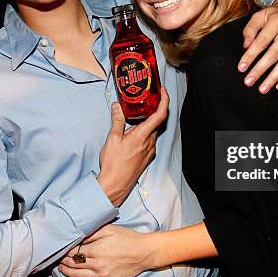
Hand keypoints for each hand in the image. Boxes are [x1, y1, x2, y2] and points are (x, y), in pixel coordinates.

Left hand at [59, 224, 151, 276]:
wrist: (144, 251)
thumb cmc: (127, 237)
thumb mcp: (109, 229)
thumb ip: (92, 233)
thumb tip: (79, 236)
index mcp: (95, 249)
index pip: (74, 252)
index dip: (65, 251)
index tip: (60, 249)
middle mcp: (97, 264)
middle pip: (74, 264)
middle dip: (64, 262)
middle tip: (57, 259)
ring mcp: (102, 275)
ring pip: (79, 276)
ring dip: (68, 273)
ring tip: (61, 270)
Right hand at [97, 87, 168, 206]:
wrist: (115, 185)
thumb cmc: (113, 164)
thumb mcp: (113, 139)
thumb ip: (117, 120)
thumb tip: (117, 106)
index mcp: (142, 135)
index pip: (160, 114)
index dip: (164, 101)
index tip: (162, 91)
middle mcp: (150, 143)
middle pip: (157, 122)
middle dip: (153, 110)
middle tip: (146, 100)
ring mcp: (150, 151)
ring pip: (152, 132)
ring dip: (146, 123)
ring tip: (135, 117)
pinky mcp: (147, 158)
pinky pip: (149, 141)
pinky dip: (144, 133)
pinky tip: (133, 134)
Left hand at [239, 0, 277, 92]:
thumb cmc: (273, 15)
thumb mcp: (259, 16)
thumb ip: (250, 30)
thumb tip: (246, 46)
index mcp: (277, 21)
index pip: (262, 42)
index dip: (251, 56)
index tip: (242, 67)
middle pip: (274, 55)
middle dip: (260, 70)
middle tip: (249, 81)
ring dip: (274, 78)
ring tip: (263, 88)